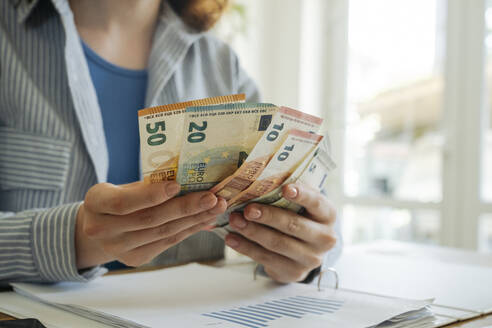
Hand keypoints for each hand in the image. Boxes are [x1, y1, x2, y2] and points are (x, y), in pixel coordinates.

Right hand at [75, 181, 226, 268]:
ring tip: (217, 207)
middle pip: (149, 219)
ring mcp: (118, 249)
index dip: (151, 195)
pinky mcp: (135, 259)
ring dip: (194, 220)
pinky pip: (167, 242)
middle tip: (212, 197)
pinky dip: (189, 229)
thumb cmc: (119, 197)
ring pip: (162, 233)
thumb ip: (149, 184)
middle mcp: (102, 230)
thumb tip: (190, 179)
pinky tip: (206, 219)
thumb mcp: (125, 186)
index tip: (177, 185)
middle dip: (185, 208)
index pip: (124, 202)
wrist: (100, 226)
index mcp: (96, 202)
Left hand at [225, 183, 336, 282]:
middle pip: (294, 225)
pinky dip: (246, 248)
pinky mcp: (294, 272)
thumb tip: (261, 178)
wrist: (304, 251)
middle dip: (269, 216)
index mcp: (328, 214)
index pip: (316, 203)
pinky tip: (232, 238)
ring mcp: (311, 258)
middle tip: (248, 209)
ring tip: (234, 221)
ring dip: (253, 232)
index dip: (302, 195)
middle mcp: (324, 238)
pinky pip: (267, 259)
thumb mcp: (302, 204)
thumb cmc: (299, 217)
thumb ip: (289, 192)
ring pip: (278, 243)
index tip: (285, 188)